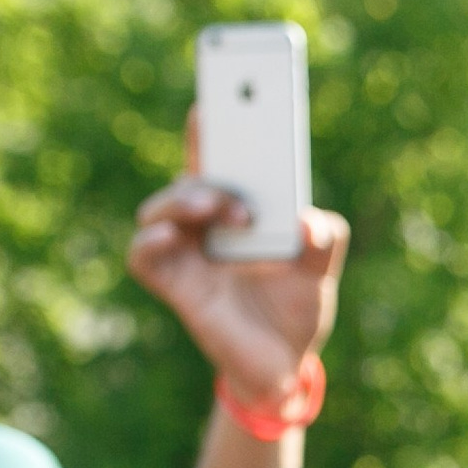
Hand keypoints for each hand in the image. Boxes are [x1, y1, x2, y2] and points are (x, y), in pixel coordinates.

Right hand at [127, 121, 349, 412]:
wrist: (283, 368)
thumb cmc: (295, 310)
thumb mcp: (319, 276)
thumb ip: (323, 243)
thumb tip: (309, 218)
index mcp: (239, 209)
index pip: (222, 158)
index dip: (214, 126)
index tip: (214, 100)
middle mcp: (205, 223)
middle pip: (192, 177)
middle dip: (208, 169)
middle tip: (237, 185)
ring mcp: (184, 252)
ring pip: (162, 208)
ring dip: (185, 201)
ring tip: (212, 207)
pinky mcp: (172, 284)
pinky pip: (143, 254)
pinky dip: (150, 239)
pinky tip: (168, 234)